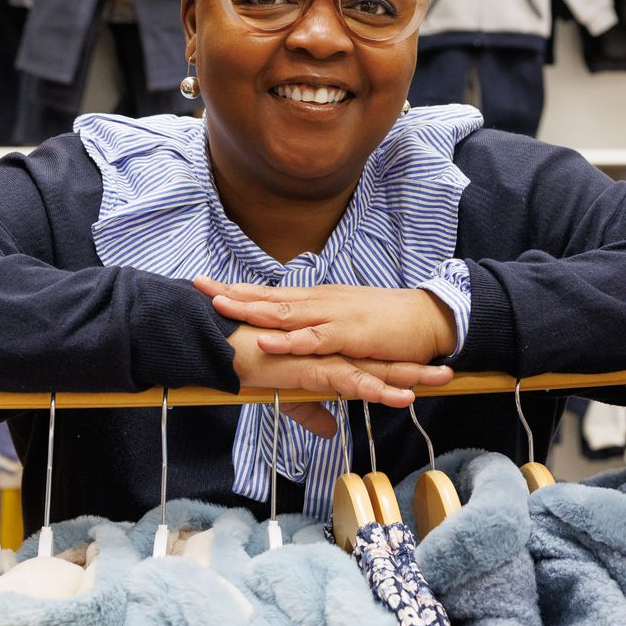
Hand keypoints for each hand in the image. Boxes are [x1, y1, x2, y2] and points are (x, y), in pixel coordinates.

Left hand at [195, 278, 458, 364]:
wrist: (428, 319)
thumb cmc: (388, 325)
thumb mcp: (346, 327)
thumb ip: (318, 331)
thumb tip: (294, 338)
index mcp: (319, 300)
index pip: (271, 293)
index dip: (238, 289)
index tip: (205, 284)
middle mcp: (321, 302)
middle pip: (269, 296)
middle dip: (232, 291)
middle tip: (197, 284)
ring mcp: (335, 316)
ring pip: (286, 312)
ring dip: (252, 308)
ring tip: (219, 304)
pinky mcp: (351, 335)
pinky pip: (316, 339)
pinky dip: (290, 340)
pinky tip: (268, 341)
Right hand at [225, 324, 452, 437]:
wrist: (224, 349)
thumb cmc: (251, 368)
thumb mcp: (287, 399)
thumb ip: (312, 414)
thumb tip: (332, 432)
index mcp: (330, 357)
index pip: (372, 363)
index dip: (400, 368)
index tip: (428, 371)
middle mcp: (334, 354)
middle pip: (384, 363)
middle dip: (418, 367)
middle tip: (450, 372)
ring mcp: (328, 359)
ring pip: (377, 371)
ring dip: (411, 377)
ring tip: (441, 380)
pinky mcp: (315, 368)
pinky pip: (353, 382)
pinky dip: (378, 390)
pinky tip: (402, 397)